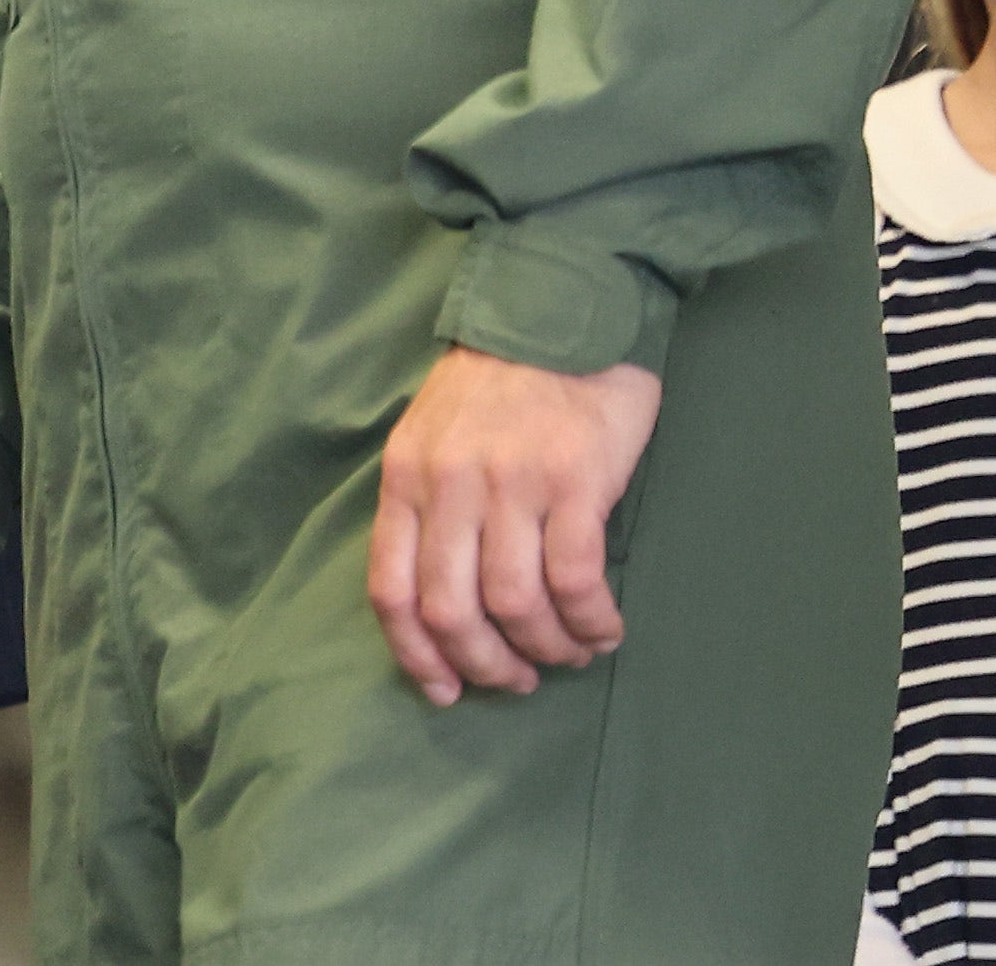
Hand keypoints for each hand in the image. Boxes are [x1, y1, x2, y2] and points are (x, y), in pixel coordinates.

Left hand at [368, 348, 661, 703]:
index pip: (391, 590)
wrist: (560, 304)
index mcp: (406, 476)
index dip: (416, 656)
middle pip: (452, 610)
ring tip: (568, 652)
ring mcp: (513, 481)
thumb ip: (429, 506)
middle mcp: (451, 484)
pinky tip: (603, 628)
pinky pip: (578, 579)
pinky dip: (591, 620)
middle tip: (518, 678)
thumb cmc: (498, 381)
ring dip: (546, 649)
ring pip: (516, 604)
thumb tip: (444, 604)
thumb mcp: (433, 434)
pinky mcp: (575, 478)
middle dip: (485, 665)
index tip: (445, 690)